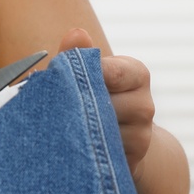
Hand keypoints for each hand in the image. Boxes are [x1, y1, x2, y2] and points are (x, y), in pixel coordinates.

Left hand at [56, 28, 154, 170]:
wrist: (120, 141)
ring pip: (100, 131)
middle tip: (48, 106)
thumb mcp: (89, 72)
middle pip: (103, 103)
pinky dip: (82, 150)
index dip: (81, 77)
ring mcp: (142, 135)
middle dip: (74, 104)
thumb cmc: (95, 97)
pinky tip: (69, 145)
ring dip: (75, 129)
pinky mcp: (131, 160)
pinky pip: (100, 154)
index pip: (110, 72)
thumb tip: (76, 33)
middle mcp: (145, 105)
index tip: (60, 81)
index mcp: (136, 74)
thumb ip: (78, 54)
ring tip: (58, 124)